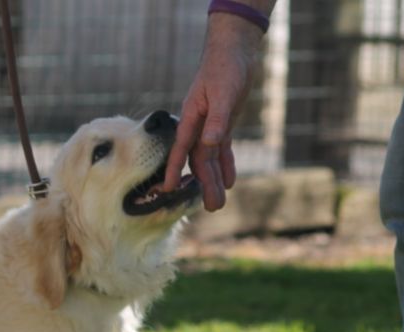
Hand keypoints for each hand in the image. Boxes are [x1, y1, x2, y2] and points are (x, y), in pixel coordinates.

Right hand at [163, 14, 265, 210]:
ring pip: (210, 159)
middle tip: (211, 208)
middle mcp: (198, 126)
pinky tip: (229, 182)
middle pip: (199, 160)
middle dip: (204, 184)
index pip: (182, 149)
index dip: (176, 169)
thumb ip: (218, 120)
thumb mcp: (224, 93)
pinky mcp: (222, 124)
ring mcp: (210, 126)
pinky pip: (222, 150)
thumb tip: (211, 144)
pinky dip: (225, 166)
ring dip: (213, 180)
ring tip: (217, 204)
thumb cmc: (225, 68)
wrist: (234, 51)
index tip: (169, 189)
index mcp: (192, 118)